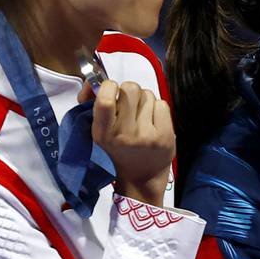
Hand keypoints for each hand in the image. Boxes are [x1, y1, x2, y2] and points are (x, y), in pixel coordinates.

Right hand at [92, 79, 174, 205]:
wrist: (142, 177)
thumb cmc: (119, 149)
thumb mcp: (100, 133)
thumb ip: (97, 108)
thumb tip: (93, 81)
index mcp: (103, 133)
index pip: (105, 100)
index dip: (109, 86)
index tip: (110, 90)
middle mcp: (125, 134)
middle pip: (130, 88)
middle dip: (129, 90)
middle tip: (129, 102)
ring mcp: (147, 135)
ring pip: (147, 94)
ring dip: (143, 100)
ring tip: (141, 115)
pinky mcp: (165, 135)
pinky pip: (162, 104)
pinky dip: (157, 108)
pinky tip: (153, 121)